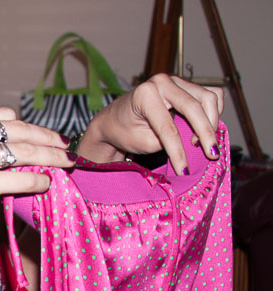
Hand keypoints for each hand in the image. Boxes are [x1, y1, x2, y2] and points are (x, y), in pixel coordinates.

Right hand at [0, 107, 73, 253]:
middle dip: (47, 139)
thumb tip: (16, 144)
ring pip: (24, 153)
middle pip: (18, 131)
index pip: (5, 117)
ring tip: (65, 163)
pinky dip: (38, 181)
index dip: (29, 126)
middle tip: (65, 146)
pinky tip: (46, 183)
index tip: (44, 135)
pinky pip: (20, 178)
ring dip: (50, 158)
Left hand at [78, 74, 223, 173]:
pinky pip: (211, 94)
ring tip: (203, 144)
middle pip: (194, 106)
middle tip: (211, 155)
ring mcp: (176, 81)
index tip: (184, 169)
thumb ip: (166, 141)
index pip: (168, 126)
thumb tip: (195, 141)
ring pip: (208, 97)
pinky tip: (207, 128)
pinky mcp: (186, 85)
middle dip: (205, 133)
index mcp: (145, 94)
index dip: (178, 150)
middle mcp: (162, 82)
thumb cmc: (124, 131)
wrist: (115, 119)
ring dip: (212, 122)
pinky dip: (214, 111)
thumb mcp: (141, 141)